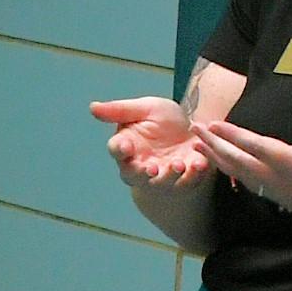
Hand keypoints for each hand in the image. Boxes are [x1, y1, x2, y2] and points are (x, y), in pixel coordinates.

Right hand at [92, 97, 208, 187]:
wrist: (194, 131)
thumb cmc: (163, 121)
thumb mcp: (146, 108)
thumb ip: (121, 110)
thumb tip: (92, 107)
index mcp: (127, 147)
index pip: (116, 150)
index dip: (120, 150)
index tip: (126, 146)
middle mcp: (140, 166)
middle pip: (133, 175)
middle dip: (141, 173)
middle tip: (151, 168)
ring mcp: (162, 177)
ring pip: (160, 183)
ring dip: (168, 176)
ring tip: (177, 164)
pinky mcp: (185, 181)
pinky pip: (187, 183)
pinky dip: (193, 175)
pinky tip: (199, 163)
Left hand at [194, 110, 291, 228]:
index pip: (261, 149)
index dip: (236, 136)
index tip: (215, 125)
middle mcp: (286, 183)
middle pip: (242, 164)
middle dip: (217, 147)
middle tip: (195, 130)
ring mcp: (284, 194)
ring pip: (244, 178)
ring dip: (221, 161)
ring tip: (201, 147)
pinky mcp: (286, 200)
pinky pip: (253, 186)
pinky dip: (235, 174)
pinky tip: (226, 166)